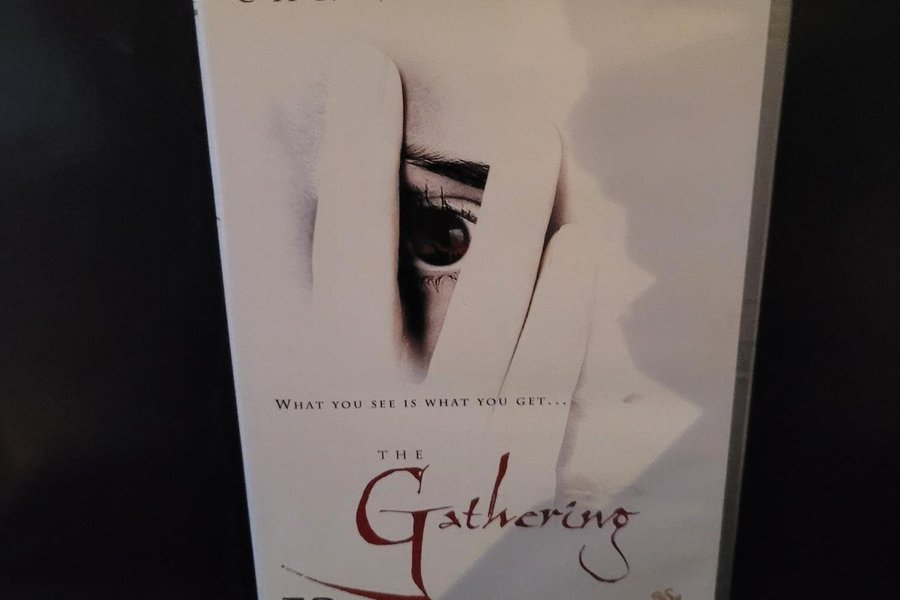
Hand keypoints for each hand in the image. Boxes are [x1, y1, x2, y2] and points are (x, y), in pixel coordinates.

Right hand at [310, 46, 595, 470]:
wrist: (363, 553)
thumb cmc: (327, 447)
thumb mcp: (303, 372)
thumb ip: (320, 292)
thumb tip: (334, 187)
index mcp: (334, 377)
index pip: (348, 248)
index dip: (355, 152)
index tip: (364, 67)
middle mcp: (407, 407)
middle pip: (460, 293)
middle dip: (498, 198)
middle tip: (525, 120)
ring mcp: (472, 437)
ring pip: (520, 332)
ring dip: (543, 239)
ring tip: (553, 158)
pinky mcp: (514, 458)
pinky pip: (554, 376)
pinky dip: (570, 308)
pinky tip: (578, 244)